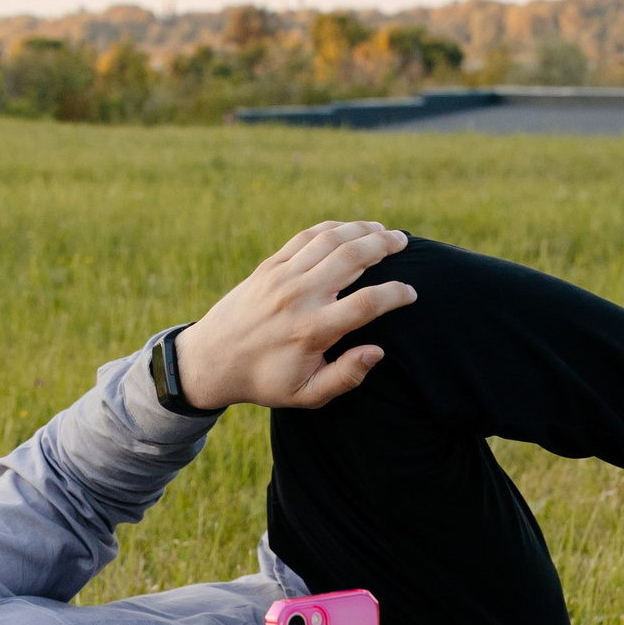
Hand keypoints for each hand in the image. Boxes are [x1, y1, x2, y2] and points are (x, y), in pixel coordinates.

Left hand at [175, 222, 415, 411]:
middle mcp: (298, 297)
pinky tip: (351, 230)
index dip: (395, 294)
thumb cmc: (265, 381)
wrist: (211, 360)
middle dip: (384, 246)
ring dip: (361, 230)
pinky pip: (306, 237)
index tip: (411, 293)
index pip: (365, 304)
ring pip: (330, 241)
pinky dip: (332, 229)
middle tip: (406, 241)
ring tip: (385, 232)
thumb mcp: (306, 395)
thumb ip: (346, 376)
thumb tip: (378, 352)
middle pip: (351, 258)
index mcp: (311, 330)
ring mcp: (282, 277)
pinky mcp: (269, 266)